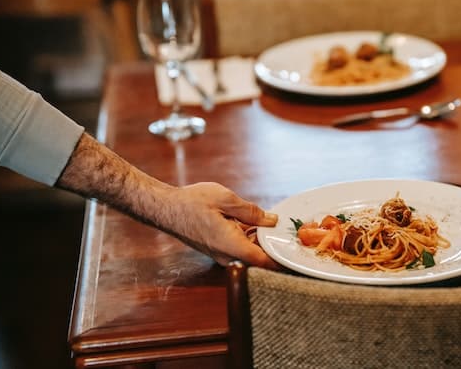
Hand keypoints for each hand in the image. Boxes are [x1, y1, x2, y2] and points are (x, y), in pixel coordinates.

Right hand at [56, 133, 278, 268]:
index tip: (296, 253)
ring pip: (248, 252)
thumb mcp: (226, 199)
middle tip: (288, 230)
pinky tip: (249, 222)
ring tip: (269, 221)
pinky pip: (238, 248)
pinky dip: (247, 237)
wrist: (165, 208)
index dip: (282, 259)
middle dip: (272, 244)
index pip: (264, 261)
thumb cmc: (192, 202)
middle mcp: (226, 256)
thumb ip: (252, 211)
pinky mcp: (216, 250)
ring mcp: (220, 255)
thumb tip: (272, 220)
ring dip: (259, 239)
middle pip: (258, 257)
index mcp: (231, 245)